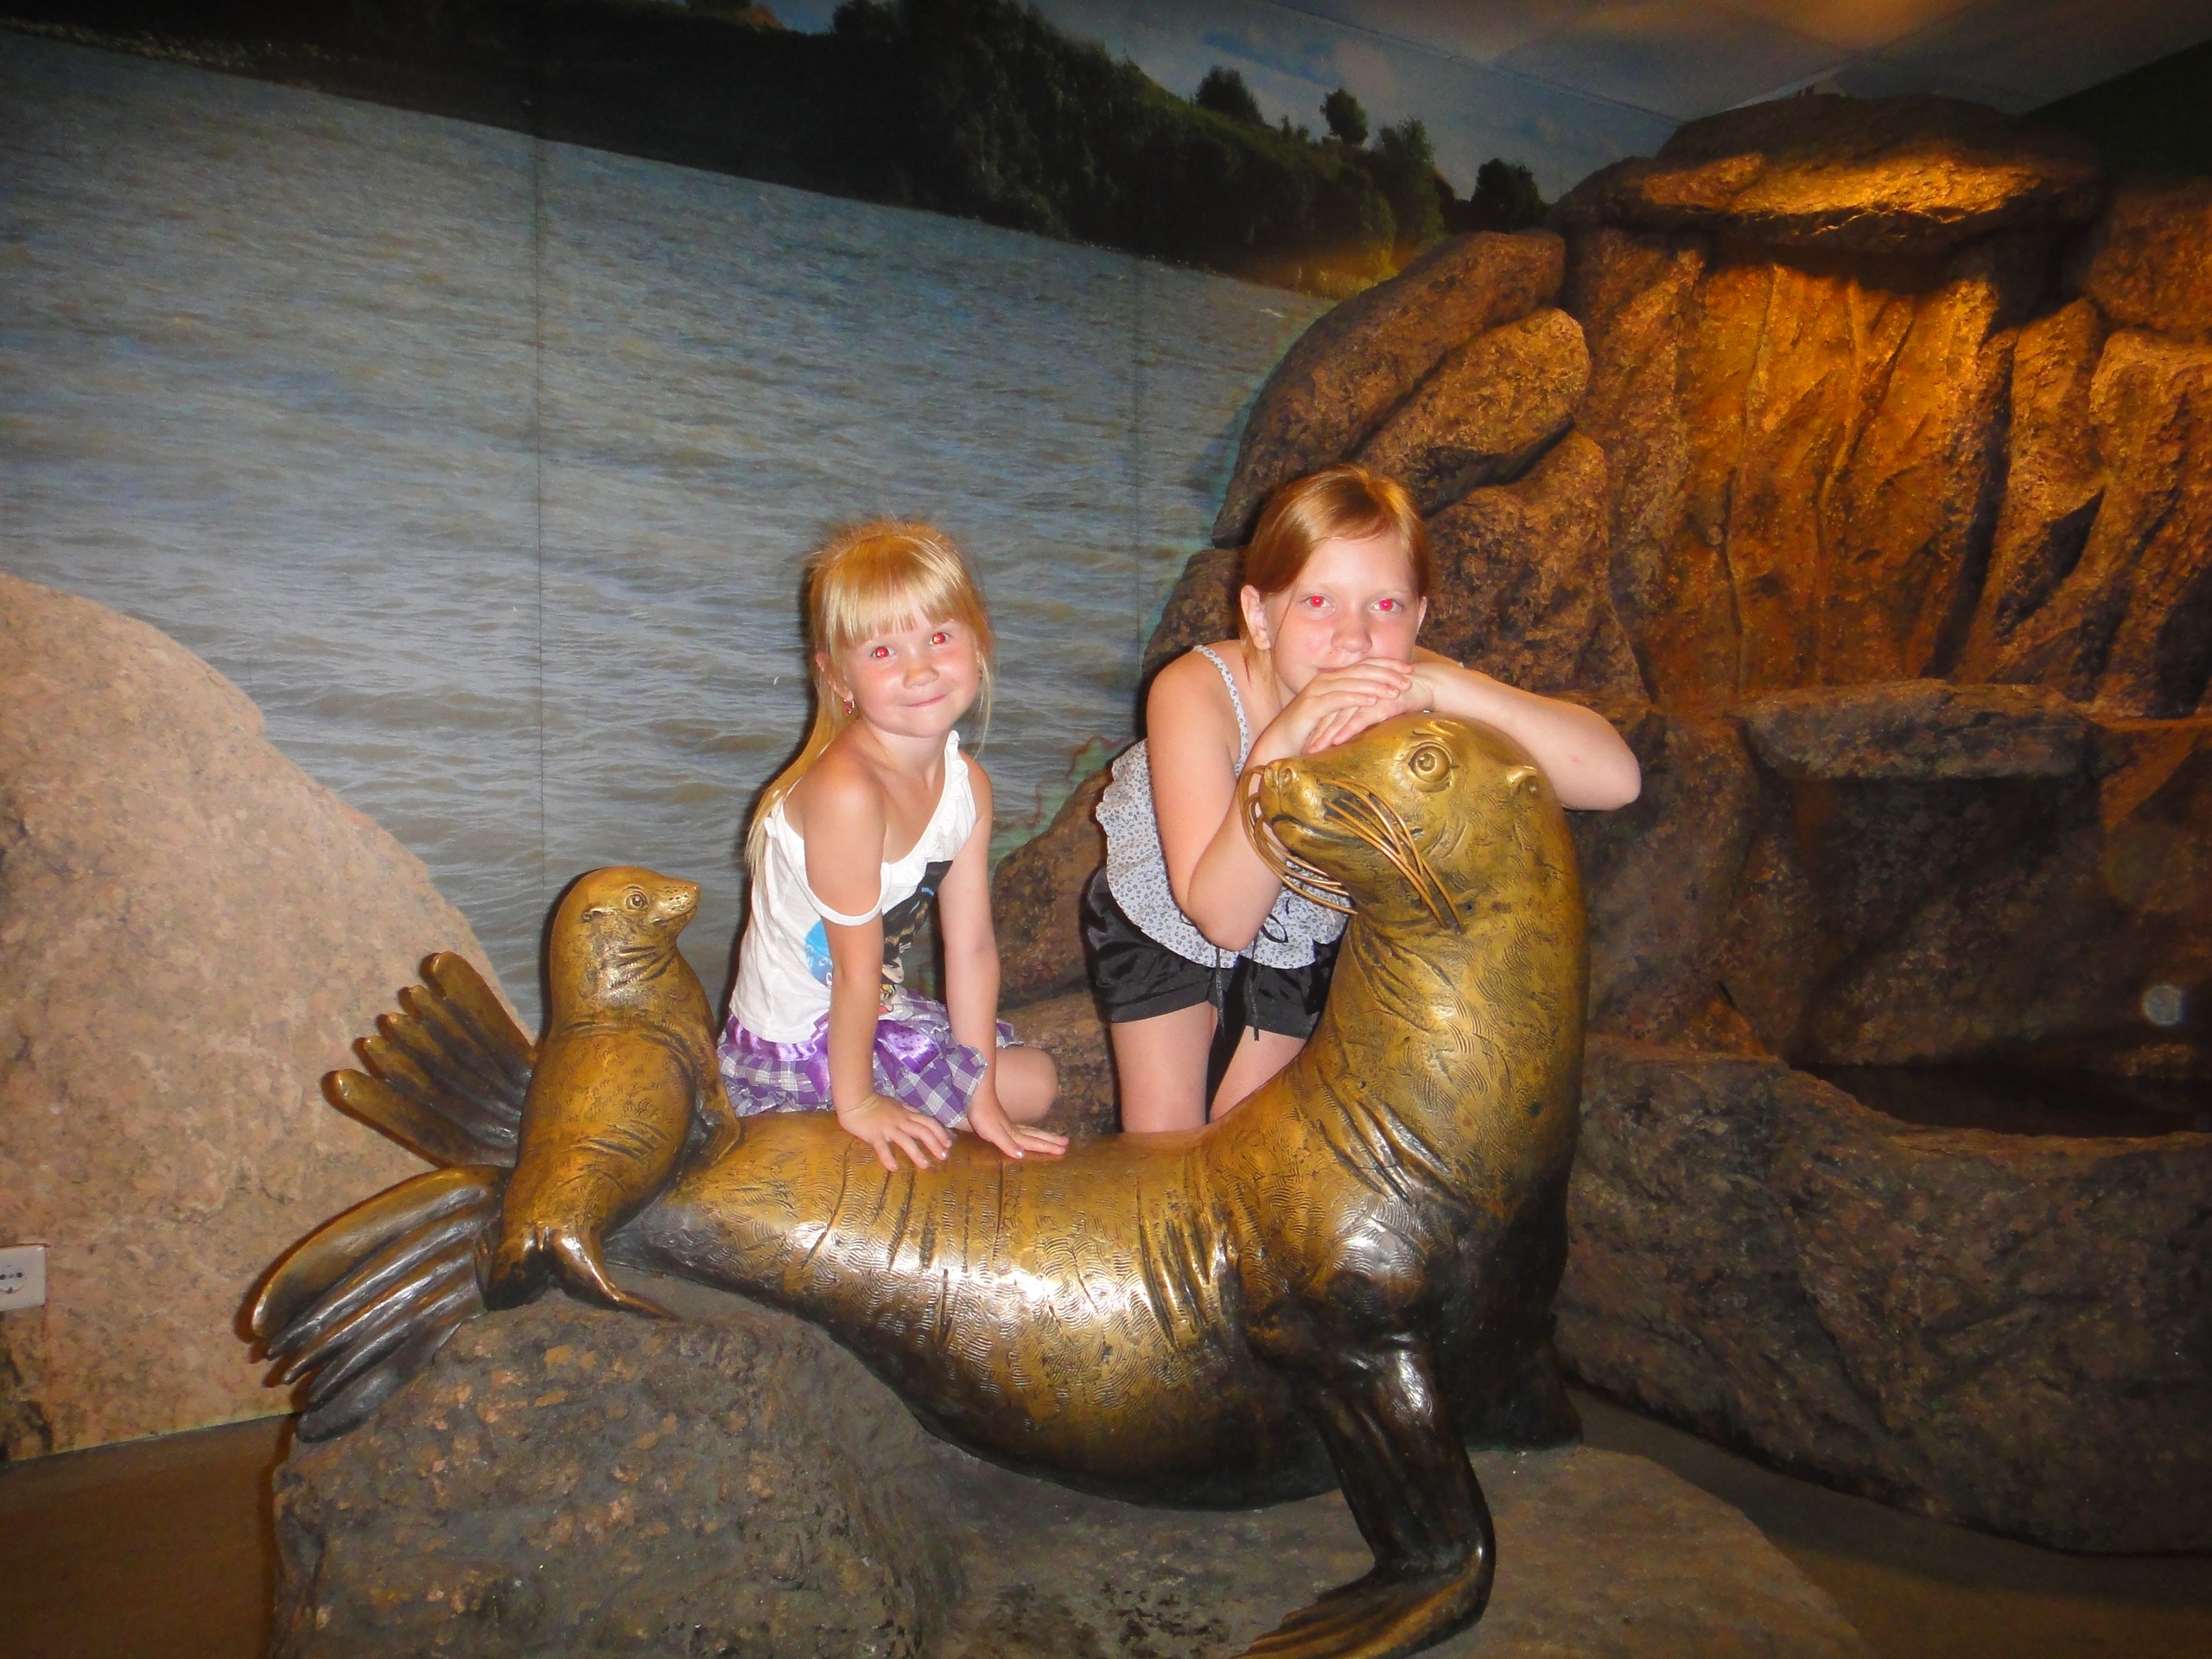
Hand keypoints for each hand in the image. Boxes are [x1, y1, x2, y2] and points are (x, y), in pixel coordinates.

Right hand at [836, 1091, 953, 1171]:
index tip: (948, 1144)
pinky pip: (883, 1148)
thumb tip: (921, 1119)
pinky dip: (888, 1158)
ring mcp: (888, 1128)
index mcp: (907, 1114)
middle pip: (923, 1131)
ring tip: (925, 1165)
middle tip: (944, 1157)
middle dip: (935, 1144)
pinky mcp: (874, 1135)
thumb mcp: (897, 1105)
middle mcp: (901, 1120)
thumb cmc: (875, 1103)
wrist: (856, 1101)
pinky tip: (894, 1168)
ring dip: (917, 1153)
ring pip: (906, 1140)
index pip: (929, 1121)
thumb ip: (908, 1112)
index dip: (940, 1132)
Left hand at [965, 1083, 1068, 1159]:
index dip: (1047, 1146)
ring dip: (1043, 1135)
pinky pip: (1022, 1128)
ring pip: (1030, 1130)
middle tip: (1067, 1143)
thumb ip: (1007, 1143)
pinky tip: (1027, 1131)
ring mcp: (1008, 1123)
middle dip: (1051, 1140)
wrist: (976, 1092)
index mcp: (1013, 1133)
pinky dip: (1030, 1131)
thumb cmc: (983, 1114)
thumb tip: (1022, 1154)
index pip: (1034, 1141)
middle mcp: (1014, 1128)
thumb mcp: (993, 1132)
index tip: (1064, 1149)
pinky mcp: (1001, 1119)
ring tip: (1055, 1137)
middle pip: (1036, 1135)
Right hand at [1263, 659, 1414, 758]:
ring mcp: (1317, 692)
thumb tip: (1376, 707)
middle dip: (1387, 672)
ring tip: (1397, 690)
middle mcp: (1325, 681)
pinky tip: (1373, 701)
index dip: (1387, 665)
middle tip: (1409, 677)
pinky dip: (1357, 698)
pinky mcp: (1312, 706)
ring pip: (1352, 682)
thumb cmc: (1308, 734)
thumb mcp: (1334, 718)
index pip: (1364, 667)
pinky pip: (1339, 698)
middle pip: (1361, 670)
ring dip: (1376, 684)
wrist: (1279, 745)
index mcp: (1332, 680)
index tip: (1409, 669)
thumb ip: (1351, 708)